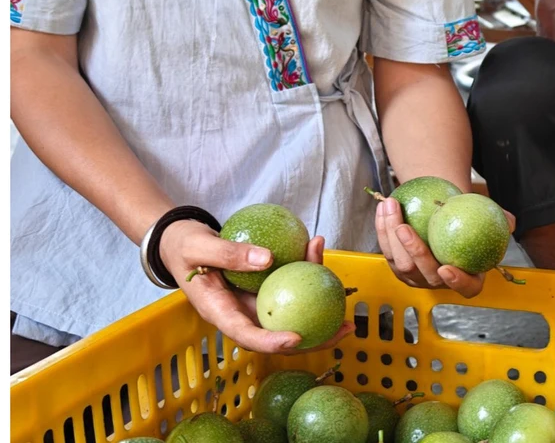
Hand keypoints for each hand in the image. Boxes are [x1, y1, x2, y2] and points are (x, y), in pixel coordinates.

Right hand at [158, 220, 352, 353]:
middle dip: (312, 339)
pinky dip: (305, 273)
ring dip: (317, 307)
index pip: (248, 336)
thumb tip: (268, 259)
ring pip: (288, 311)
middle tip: (344, 329)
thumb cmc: (185, 245)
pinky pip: (288, 286)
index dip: (273, 342)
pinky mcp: (263, 286)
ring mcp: (253, 301)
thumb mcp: (200, 247)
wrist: (180, 241)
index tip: (297, 338)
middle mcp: (240, 312)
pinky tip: (318, 253)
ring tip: (346, 299)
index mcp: (220, 312)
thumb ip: (228, 254)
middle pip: (277, 333)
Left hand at [375, 196, 516, 297]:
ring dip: (391, 235)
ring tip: (392, 207)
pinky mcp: (398, 266)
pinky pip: (388, 250)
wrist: (445, 214)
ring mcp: (417, 277)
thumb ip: (500, 220)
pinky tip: (384, 209)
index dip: (457, 282)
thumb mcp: (487, 218)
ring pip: (401, 262)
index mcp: (467, 277)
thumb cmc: (468, 217)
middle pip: (424, 273)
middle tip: (405, 227)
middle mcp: (439, 282)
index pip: (466, 287)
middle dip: (413, 252)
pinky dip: (383, 229)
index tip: (447, 268)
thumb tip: (509, 221)